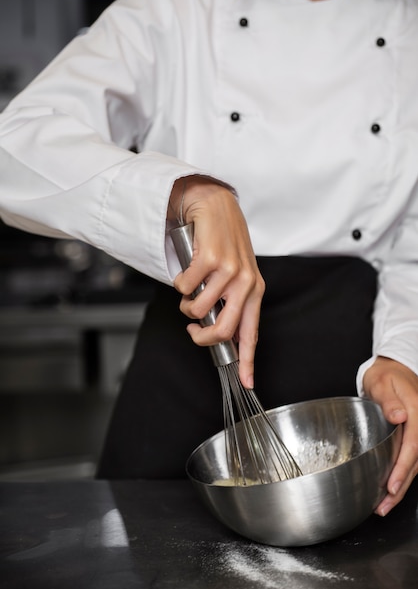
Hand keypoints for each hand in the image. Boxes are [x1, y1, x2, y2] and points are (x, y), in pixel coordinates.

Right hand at [169, 175, 264, 388]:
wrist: (215, 205)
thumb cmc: (223, 242)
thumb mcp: (235, 274)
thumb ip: (230, 301)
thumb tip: (216, 330)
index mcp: (255, 291)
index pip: (251, 333)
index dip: (248, 361)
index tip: (246, 382)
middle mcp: (246, 283)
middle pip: (223, 329)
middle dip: (202, 336)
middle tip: (193, 329)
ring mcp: (229, 271)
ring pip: (197, 309)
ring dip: (186, 303)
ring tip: (191, 287)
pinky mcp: (211, 259)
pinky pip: (185, 288)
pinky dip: (180, 282)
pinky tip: (188, 268)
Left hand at [363, 356, 417, 515]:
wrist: (395, 369)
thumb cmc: (386, 376)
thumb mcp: (382, 382)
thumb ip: (388, 400)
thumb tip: (398, 416)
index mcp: (416, 411)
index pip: (413, 446)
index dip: (403, 468)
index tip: (392, 485)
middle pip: (416, 462)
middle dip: (400, 486)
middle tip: (384, 505)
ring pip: (415, 466)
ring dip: (401, 487)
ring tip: (384, 505)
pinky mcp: (416, 438)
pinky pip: (412, 461)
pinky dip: (402, 477)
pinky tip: (390, 491)